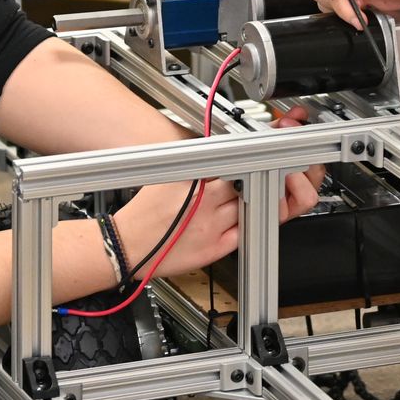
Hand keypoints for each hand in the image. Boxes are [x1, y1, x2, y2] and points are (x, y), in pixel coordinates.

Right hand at [114, 165, 324, 279]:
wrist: (127, 244)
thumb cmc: (144, 212)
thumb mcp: (169, 176)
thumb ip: (198, 165)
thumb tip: (222, 152)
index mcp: (197, 180)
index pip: (236, 161)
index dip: (254, 156)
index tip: (264, 150)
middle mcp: (207, 202)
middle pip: (250, 182)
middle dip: (263, 175)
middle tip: (272, 169)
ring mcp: (213, 226)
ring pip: (252, 206)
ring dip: (262, 197)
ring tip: (263, 190)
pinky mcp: (215, 248)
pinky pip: (245, 233)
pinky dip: (254, 222)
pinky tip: (254, 215)